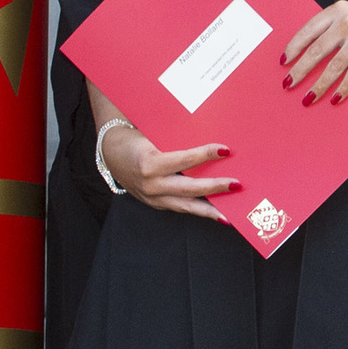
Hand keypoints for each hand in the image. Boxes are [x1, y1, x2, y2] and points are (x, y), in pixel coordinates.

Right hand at [101, 126, 238, 220]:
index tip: (225, 150)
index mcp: (149, 163)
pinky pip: (179, 208)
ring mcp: (152, 197)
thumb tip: (205, 134)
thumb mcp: (151, 133)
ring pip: (185, 206)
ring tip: (230, 215)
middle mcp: (151, 184)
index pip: (185, 160)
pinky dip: (197, 210)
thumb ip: (175, 137)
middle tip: (237, 185)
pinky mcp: (154, 204)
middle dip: (215, 187)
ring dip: (209, 210)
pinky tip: (214, 213)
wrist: (111, 154)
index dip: (206, 154)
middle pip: (189, 188)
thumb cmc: (135, 137)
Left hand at [283, 0, 347, 103]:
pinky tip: (335, 98)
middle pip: (317, 50)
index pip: (308, 30)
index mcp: (337, 10)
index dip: (294, 48)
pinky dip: (343, 88)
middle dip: (301, 70)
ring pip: (335, 66)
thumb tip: (305, 54)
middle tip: (289, 84)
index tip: (284, 63)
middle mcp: (347, 21)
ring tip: (309, 98)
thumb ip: (331, 28)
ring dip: (319, 85)